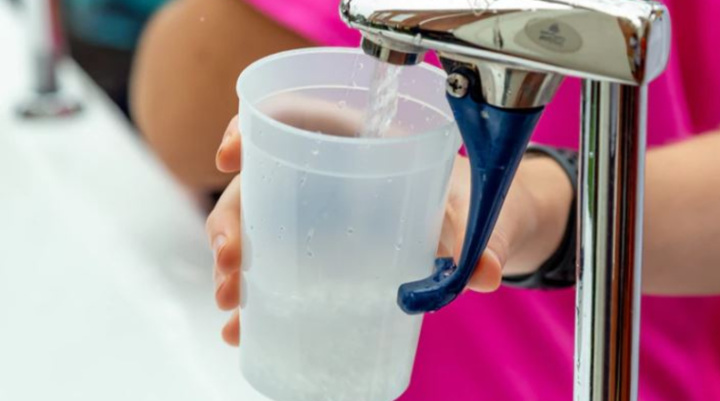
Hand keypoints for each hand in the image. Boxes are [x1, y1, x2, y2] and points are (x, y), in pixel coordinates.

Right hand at [205, 116, 571, 345]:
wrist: (479, 227)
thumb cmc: (467, 205)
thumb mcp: (473, 217)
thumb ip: (479, 239)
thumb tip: (486, 274)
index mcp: (361, 142)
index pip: (292, 120)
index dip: (250, 131)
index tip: (230, 158)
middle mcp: (329, 175)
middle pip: (260, 183)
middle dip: (230, 220)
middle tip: (230, 260)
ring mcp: (318, 216)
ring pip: (256, 229)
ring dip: (233, 265)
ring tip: (231, 305)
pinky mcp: (318, 255)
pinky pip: (273, 268)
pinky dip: (253, 297)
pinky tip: (241, 328)